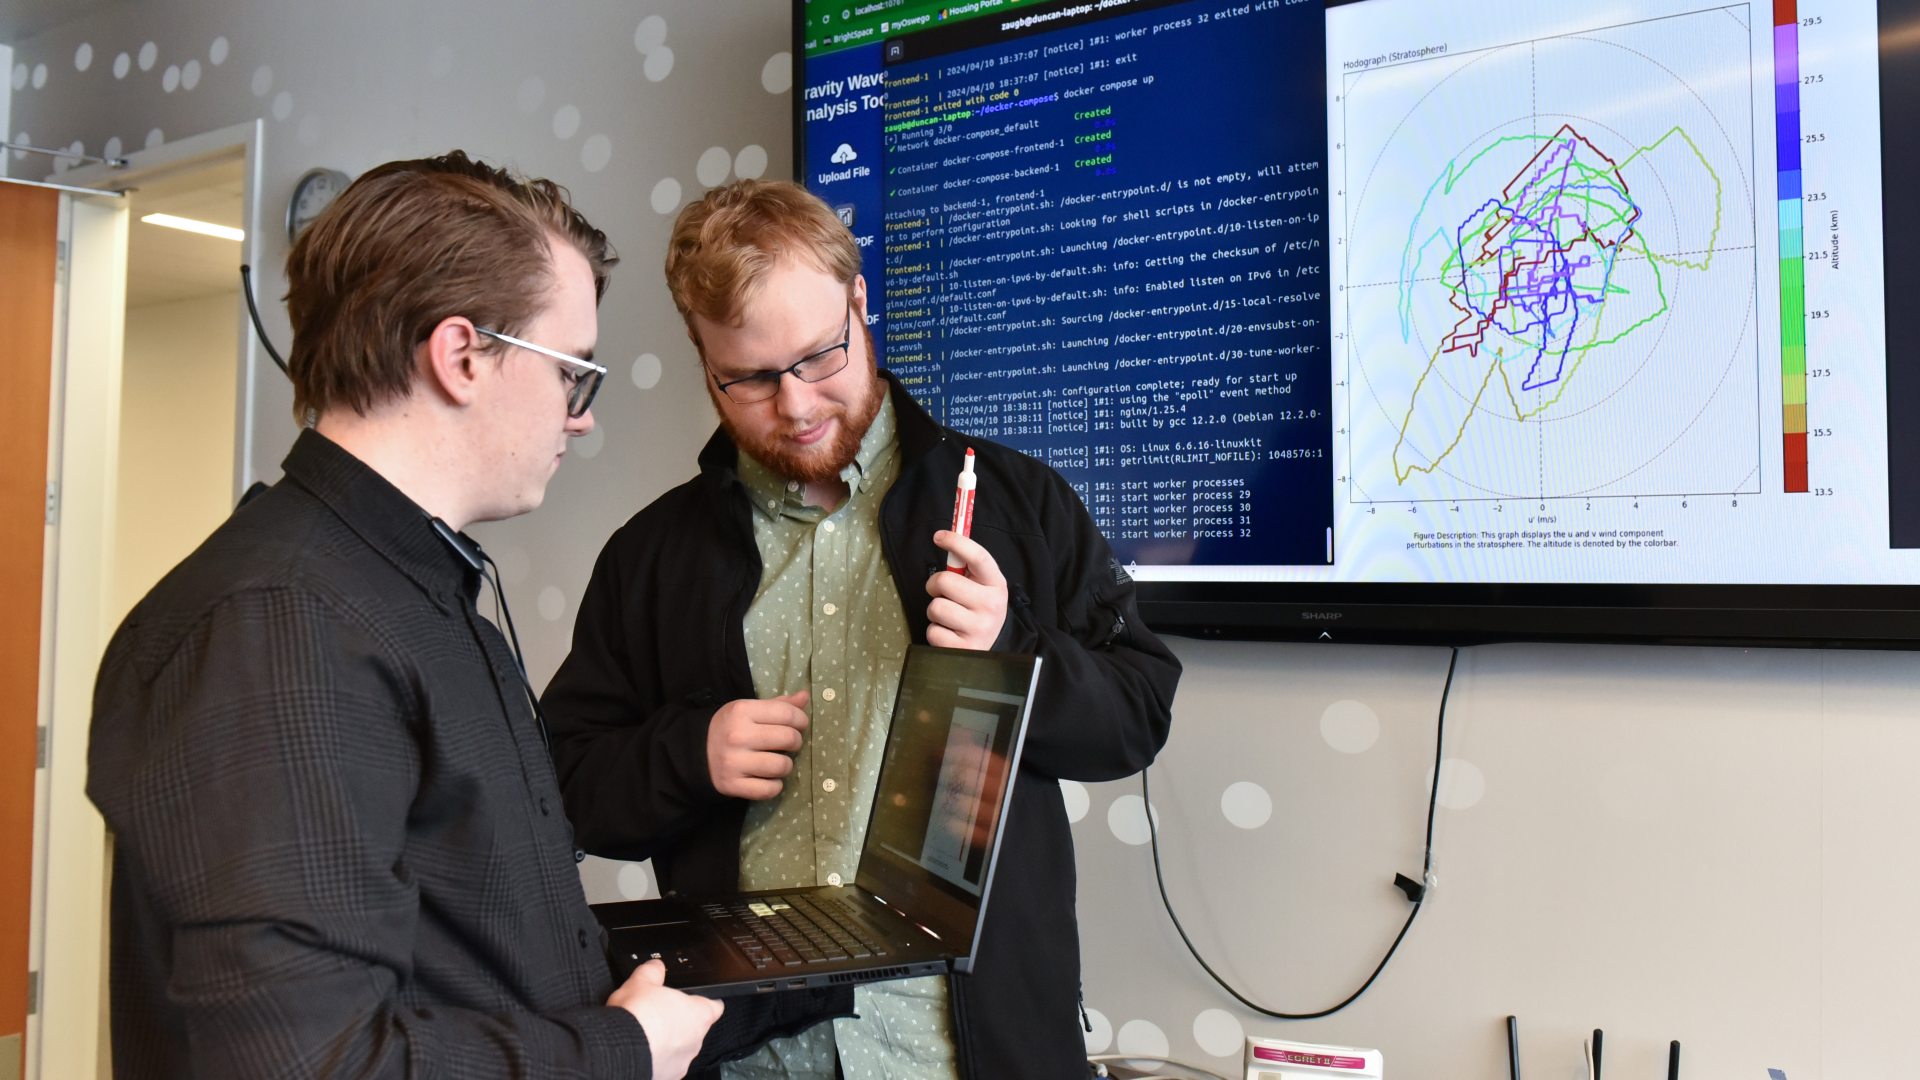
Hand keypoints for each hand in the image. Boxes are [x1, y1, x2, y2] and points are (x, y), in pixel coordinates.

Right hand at [607, 958, 723, 1079]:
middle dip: (679, 1023)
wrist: (619, 1051)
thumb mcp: (641, 982)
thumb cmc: (636, 1016)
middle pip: (694, 1029)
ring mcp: (681, 1063)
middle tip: (658, 1015)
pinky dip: (655, 1060)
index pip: (714, 1007)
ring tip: (645, 1035)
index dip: (706, 1002)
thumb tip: (656, 966)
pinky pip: (665, 1066)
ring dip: (667, 1044)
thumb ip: (653, 971)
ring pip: (679, 1050)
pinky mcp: (666, 1077)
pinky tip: (640, 1052)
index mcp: (698, 1014)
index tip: (697, 1001)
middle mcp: (695, 1041)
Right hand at [707, 690, 809, 799]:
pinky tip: (768, 778)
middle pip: (789, 739)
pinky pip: (770, 790)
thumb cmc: (731, 728)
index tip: (799, 725)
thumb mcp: (749, 709)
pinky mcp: (732, 785)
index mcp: (742, 711)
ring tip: (778, 761)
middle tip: (789, 744)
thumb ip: (778, 704)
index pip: (788, 714)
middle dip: (796, 742)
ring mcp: (734, 762)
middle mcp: (737, 736)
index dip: (801, 720)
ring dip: (786, 765)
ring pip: (782, 766)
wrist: (697, 753)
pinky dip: (775, 786)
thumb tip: (805, 697)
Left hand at [926, 531, 1007, 649]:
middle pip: (945, 581)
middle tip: (941, 592)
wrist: (990, 644)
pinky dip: (935, 631)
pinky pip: (933, 632)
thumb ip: (966, 565)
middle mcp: (991, 606)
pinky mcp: (964, 648)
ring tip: (948, 615)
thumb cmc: (978, 607)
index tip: (939, 536)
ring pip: (935, 607)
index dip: (957, 542)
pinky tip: (949, 632)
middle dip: (934, 585)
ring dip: (935, 611)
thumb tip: (943, 537)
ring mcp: (979, 629)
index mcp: (996, 584)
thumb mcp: (981, 585)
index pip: (978, 557)